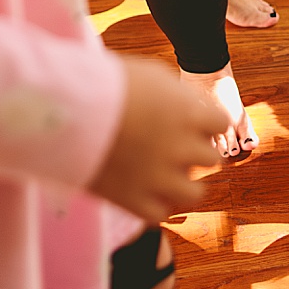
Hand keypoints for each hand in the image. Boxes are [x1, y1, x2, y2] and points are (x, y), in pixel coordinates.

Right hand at [87, 57, 225, 222]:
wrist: (68, 107)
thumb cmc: (108, 83)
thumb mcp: (152, 75)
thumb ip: (178, 95)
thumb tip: (188, 106)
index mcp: (188, 114)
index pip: (220, 125)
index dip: (206, 123)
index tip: (190, 122)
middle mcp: (180, 148)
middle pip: (211, 159)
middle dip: (195, 151)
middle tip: (174, 146)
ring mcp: (158, 177)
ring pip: (194, 194)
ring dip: (184, 184)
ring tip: (165, 175)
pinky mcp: (133, 200)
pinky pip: (160, 213)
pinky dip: (155, 204)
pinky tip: (143, 190)